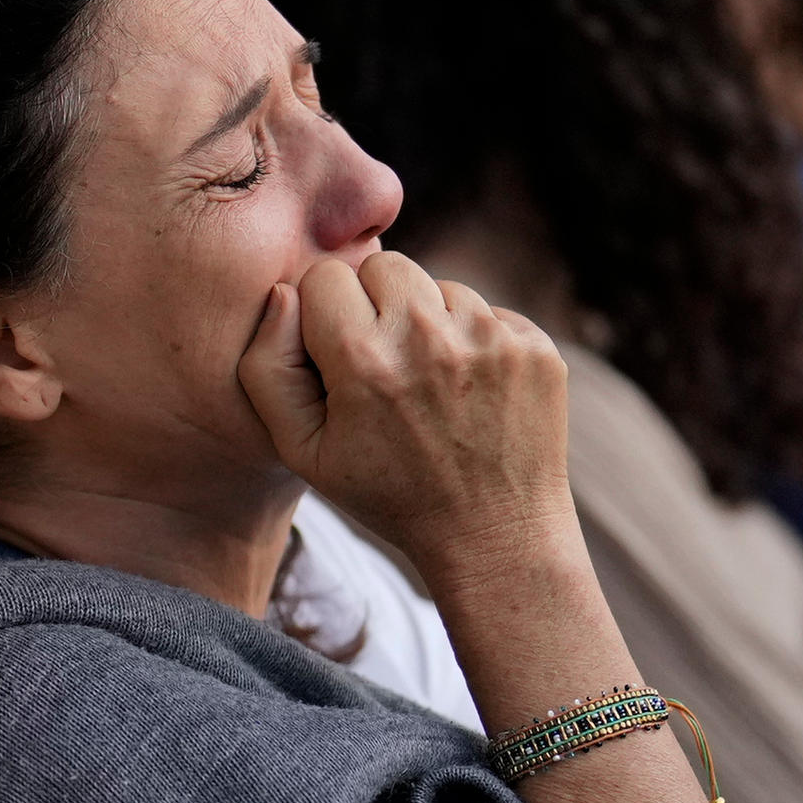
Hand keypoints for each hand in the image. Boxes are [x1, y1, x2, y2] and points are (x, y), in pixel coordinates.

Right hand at [237, 252, 576, 593]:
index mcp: (363, 360)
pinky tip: (473, 394)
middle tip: (386, 366)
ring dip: (431, 322)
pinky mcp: (534, 346)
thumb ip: (268, 368)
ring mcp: (490, 338)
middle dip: (377, 306)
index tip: (339, 357)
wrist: (493, 536)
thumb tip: (283, 294)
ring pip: (440, 286)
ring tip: (433, 387)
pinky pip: (490, 312)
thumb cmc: (388, 494)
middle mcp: (428, 337)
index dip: (326, 315)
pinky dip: (477, 342)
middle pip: (385, 267)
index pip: (326, 277)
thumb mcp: (302, 451)